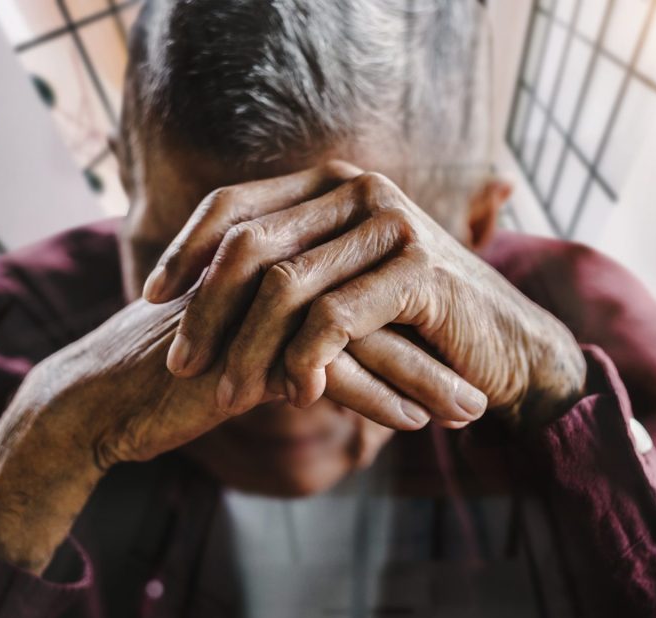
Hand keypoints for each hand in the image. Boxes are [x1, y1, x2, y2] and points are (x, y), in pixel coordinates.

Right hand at [0, 281, 474, 571]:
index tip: (458, 349)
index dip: (413, 317)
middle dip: (435, 346)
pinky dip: (375, 399)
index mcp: (271, 263)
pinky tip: (412, 422)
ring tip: (468, 409)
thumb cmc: (171, 368)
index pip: (360, 281)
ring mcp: (257, 313)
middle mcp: (268, 277)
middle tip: (485, 377)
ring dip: (421, 376)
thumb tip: (343, 343)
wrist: (99, 398)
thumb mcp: (238, 337)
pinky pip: (326, 374)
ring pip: (361, 338)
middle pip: (372, 303)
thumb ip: (287, 324)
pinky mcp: (243, 355)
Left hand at [145, 161, 585, 426]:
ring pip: (285, 287)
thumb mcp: (343, 288)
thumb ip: (289, 272)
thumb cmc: (415, 324)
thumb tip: (196, 292)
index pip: (234, 203)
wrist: (506, 347)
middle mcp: (359, 191)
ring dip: (248, 348)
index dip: (184, 250)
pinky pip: (336, 318)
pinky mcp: (420, 269)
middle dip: (204, 310)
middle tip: (181, 363)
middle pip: (248, 245)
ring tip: (227, 395)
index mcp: (333, 185)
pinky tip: (296, 395)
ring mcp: (392, 224)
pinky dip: (306, 360)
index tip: (150, 298)